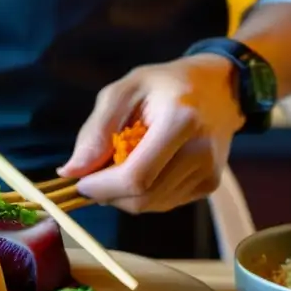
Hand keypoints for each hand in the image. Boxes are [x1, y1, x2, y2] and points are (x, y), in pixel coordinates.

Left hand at [58, 55, 244, 213]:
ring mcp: (208, 172)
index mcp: (180, 121)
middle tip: (96, 172)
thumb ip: (96, 131)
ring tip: (123, 162)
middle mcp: (200, 152)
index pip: (135, 177)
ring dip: (124, 194)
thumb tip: (71, 172)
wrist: (219, 88)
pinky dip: (143, 192)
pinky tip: (145, 166)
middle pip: (141, 198)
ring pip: (150, 205)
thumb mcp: (124, 90)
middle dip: (108, 193)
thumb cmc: (165, 85)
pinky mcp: (209, 185)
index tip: (79, 181)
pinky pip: (163, 203)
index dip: (101, 187)